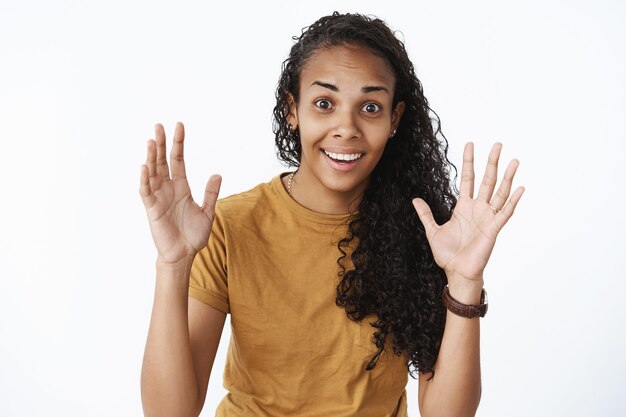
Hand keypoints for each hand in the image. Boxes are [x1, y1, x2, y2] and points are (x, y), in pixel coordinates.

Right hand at [139, 122, 220, 264]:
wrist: (184, 254)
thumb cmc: (194, 235)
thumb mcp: (207, 212)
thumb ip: (211, 193)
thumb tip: (217, 174)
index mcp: (181, 187)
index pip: (178, 160)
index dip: (178, 143)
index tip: (179, 126)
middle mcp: (168, 188)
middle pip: (163, 161)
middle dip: (161, 144)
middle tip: (159, 125)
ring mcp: (159, 197)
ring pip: (153, 172)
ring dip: (151, 157)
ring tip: (152, 141)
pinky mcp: (152, 209)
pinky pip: (146, 192)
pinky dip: (144, 180)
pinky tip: (145, 166)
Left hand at [412, 142, 523, 285]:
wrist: (456, 272)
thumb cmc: (447, 254)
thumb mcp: (433, 231)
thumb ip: (426, 214)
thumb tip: (415, 199)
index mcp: (463, 207)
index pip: (468, 179)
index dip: (469, 162)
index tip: (470, 145)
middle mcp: (478, 209)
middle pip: (487, 180)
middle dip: (491, 162)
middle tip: (497, 144)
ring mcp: (487, 217)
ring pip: (500, 192)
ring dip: (507, 177)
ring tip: (513, 160)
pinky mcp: (494, 229)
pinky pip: (505, 212)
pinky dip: (513, 200)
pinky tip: (520, 188)